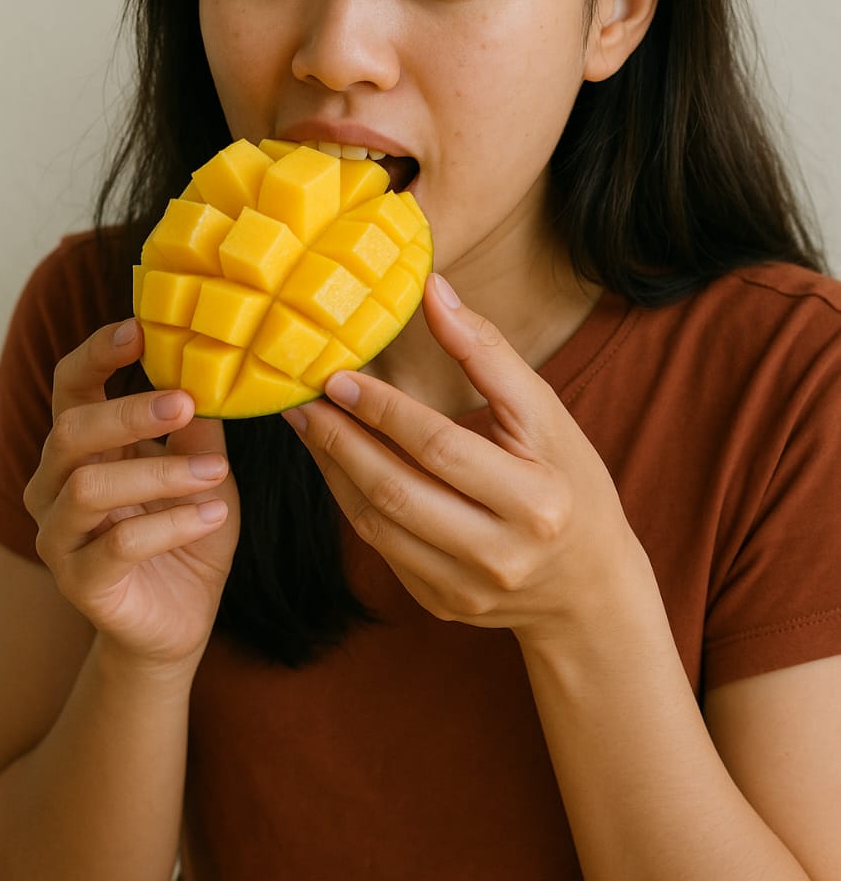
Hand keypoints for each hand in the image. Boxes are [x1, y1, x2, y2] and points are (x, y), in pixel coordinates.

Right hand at [24, 318, 239, 670]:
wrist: (180, 617)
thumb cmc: (186, 529)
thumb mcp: (203, 468)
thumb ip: (199, 425)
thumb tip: (216, 366)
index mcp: (83, 446)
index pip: (71, 387)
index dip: (97, 354)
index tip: (139, 330)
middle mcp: (56, 485)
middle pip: (70, 431)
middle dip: (128, 412)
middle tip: (184, 401)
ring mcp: (60, 535)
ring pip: (90, 488)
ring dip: (161, 473)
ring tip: (216, 473)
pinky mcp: (80, 582)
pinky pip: (118, 544)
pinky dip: (171, 525)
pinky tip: (212, 514)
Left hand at [283, 274, 643, 647]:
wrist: (592, 584)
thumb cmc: (571, 482)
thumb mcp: (547, 415)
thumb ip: (488, 352)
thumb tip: (432, 289)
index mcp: (536, 502)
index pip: (441, 448)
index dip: (384, 410)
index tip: (339, 376)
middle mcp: (501, 555)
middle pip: (398, 492)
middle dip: (341, 441)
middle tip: (303, 400)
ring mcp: (467, 589)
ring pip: (377, 525)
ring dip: (334, 471)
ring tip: (308, 426)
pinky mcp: (442, 605)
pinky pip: (381, 549)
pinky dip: (352, 502)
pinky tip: (336, 464)